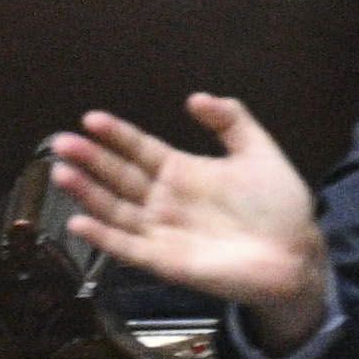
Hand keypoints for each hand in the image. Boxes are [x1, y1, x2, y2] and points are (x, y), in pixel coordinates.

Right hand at [49, 94, 327, 327]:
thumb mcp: (258, 153)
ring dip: (87, 193)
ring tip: (62, 173)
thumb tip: (195, 97)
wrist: (296, 252)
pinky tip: (78, 222)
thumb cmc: (277, 204)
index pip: (141, 149)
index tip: (91, 119)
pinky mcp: (162, 260)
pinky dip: (101, 236)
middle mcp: (164, 199)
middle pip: (119, 176)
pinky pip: (125, 248)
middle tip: (62, 142)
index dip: (117, 135)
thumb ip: (231, 122)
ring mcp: (160, 230)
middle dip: (91, 159)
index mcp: (182, 171)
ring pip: (114, 209)